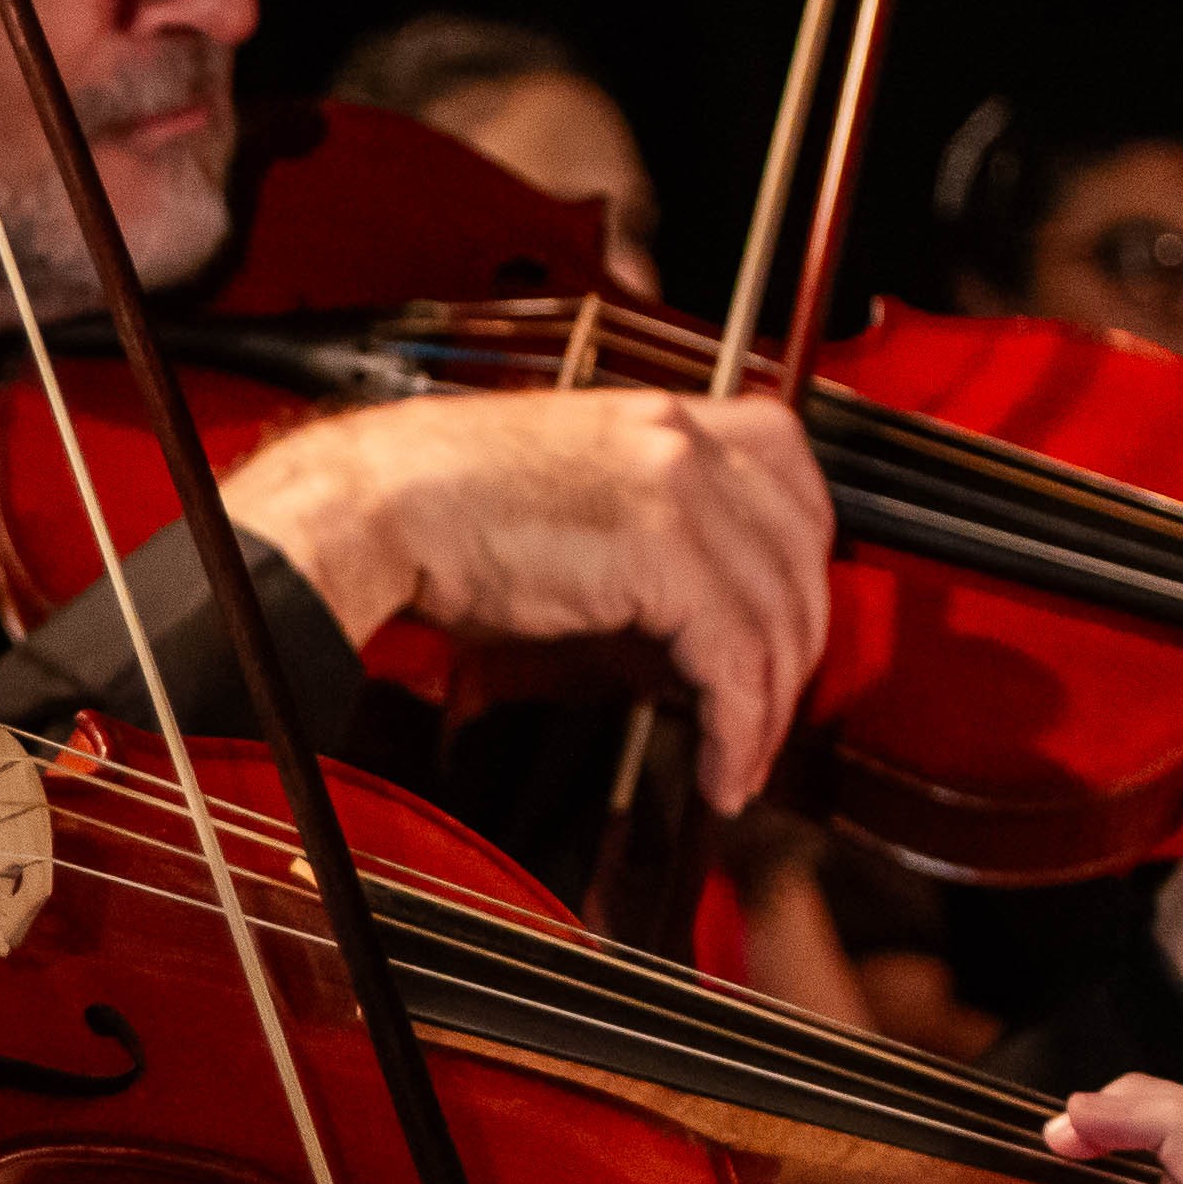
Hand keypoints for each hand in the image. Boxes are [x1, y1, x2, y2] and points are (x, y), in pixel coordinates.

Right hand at [221, 392, 833, 811]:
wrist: (379, 505)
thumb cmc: (440, 510)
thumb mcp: (570, 510)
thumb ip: (648, 556)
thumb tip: (691, 644)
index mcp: (662, 417)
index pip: (789, 477)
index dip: (800, 565)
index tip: (785, 629)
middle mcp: (683, 437)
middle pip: (803, 550)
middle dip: (796, 647)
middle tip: (768, 713)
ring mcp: (679, 484)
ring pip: (780, 612)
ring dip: (769, 708)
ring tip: (742, 762)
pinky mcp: (663, 548)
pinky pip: (737, 656)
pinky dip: (740, 727)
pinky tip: (722, 766)